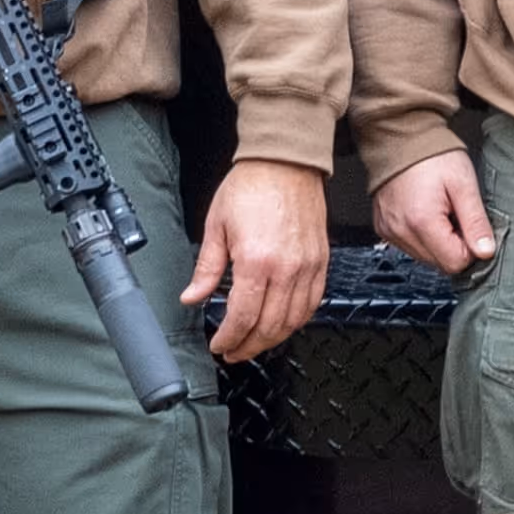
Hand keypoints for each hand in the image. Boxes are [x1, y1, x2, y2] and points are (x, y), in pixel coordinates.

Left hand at [187, 160, 329, 362]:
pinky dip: (297, 321)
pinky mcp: (320, 262)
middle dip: (248, 346)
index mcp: (256, 261)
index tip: (219, 344)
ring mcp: (308, 267)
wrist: (286, 162)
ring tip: (254, 342)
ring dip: (272, 338)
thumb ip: (207, 268)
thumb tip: (193, 296)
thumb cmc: (252, 186)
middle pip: (269, 326)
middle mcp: (286, 269)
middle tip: (233, 351)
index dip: (229, 338)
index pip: (242, 317)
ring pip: (293, 321)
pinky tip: (282, 324)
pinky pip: (312, 303)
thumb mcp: (216, 226)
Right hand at [373, 149, 497, 276]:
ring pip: (426, 258)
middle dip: (454, 245)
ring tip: (440, 211)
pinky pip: (410, 247)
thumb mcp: (464, 185)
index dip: (469, 247)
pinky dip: (423, 236)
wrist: (402, 138)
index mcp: (421, 222)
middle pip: (440, 264)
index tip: (469, 224)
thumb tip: (486, 252)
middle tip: (456, 214)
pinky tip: (426, 213)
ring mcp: (390, 231)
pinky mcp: (384, 229)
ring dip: (439, 242)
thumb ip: (476, 222)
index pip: (455, 263)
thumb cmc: (433, 156)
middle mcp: (401, 231)